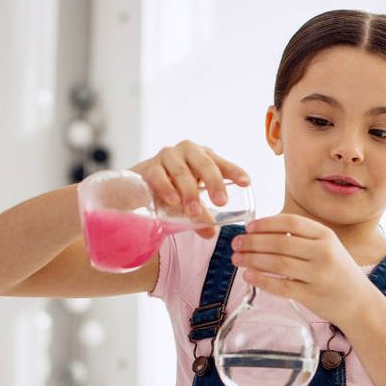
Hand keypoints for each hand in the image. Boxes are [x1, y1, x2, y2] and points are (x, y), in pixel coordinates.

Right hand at [129, 141, 249, 237]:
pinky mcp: (149, 166)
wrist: (139, 184)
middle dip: (214, 183)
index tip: (246, 183)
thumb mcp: (191, 200)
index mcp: (204, 157)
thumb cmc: (173, 187)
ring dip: (190, 192)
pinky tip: (173, 200)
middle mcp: (188, 151)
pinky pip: (159, 176)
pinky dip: (167, 188)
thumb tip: (210, 233)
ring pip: (182, 172)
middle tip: (222, 202)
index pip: (222, 163)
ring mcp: (167, 156)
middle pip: (204, 164)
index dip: (235, 171)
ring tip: (195, 211)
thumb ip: (201, 215)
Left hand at [229, 214, 382, 328]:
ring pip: (278, 263)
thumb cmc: (338, 272)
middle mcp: (323, 253)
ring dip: (253, 260)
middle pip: (280, 243)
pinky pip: (281, 286)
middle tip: (236, 243)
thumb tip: (263, 231)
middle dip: (253, 242)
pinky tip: (249, 276)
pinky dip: (262, 280)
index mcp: (326, 236)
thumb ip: (302, 238)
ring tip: (237, 259)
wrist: (359, 302)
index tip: (249, 226)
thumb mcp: (328, 247)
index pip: (291, 223)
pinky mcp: (312, 296)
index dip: (266, 223)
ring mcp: (318, 275)